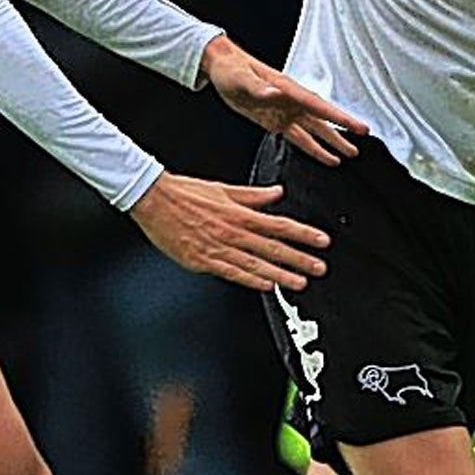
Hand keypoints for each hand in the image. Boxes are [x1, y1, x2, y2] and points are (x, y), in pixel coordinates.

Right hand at [129, 174, 330, 292]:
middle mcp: (232, 232)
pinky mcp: (203, 261)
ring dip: (281, 274)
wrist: (153, 200)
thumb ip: (253, 195)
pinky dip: (251, 279)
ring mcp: (218, 248)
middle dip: (299, 258)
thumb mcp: (223, 189)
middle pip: (273, 247)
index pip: (279, 225)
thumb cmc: (185, 193)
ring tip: (300, 282)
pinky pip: (232, 272)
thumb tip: (277, 193)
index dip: (303, 234)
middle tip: (319, 267)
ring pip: (256, 264)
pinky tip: (266, 286)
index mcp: (239, 213)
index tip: (322, 241)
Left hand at [201, 34, 366, 164]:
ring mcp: (284, 111)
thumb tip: (276, 93)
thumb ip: (259, 87)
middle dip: (342, 130)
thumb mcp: (242, 78)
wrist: (220, 66)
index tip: (358, 127)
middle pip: (322, 119)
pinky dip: (311, 147)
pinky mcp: (274, 121)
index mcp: (287, 90)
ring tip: (349, 154)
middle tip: (363, 141)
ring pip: (313, 130)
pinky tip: (324, 156)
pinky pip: (297, 137)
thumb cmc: (231, 68)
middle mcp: (290, 101)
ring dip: (331, 142)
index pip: (318, 106)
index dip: (339, 118)